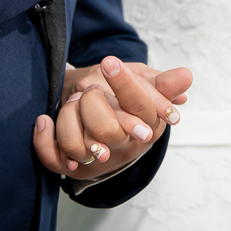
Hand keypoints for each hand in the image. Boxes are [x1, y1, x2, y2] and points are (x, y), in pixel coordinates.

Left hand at [32, 56, 191, 178]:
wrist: (100, 125)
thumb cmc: (125, 103)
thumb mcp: (146, 87)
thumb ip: (162, 83)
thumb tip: (186, 76)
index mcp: (148, 126)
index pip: (141, 106)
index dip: (125, 85)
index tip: (110, 61)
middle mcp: (125, 146)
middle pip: (108, 129)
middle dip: (91, 102)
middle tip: (87, 88)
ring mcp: (99, 160)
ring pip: (77, 145)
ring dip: (68, 117)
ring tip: (71, 102)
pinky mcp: (73, 168)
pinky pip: (53, 159)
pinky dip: (45, 139)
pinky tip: (44, 120)